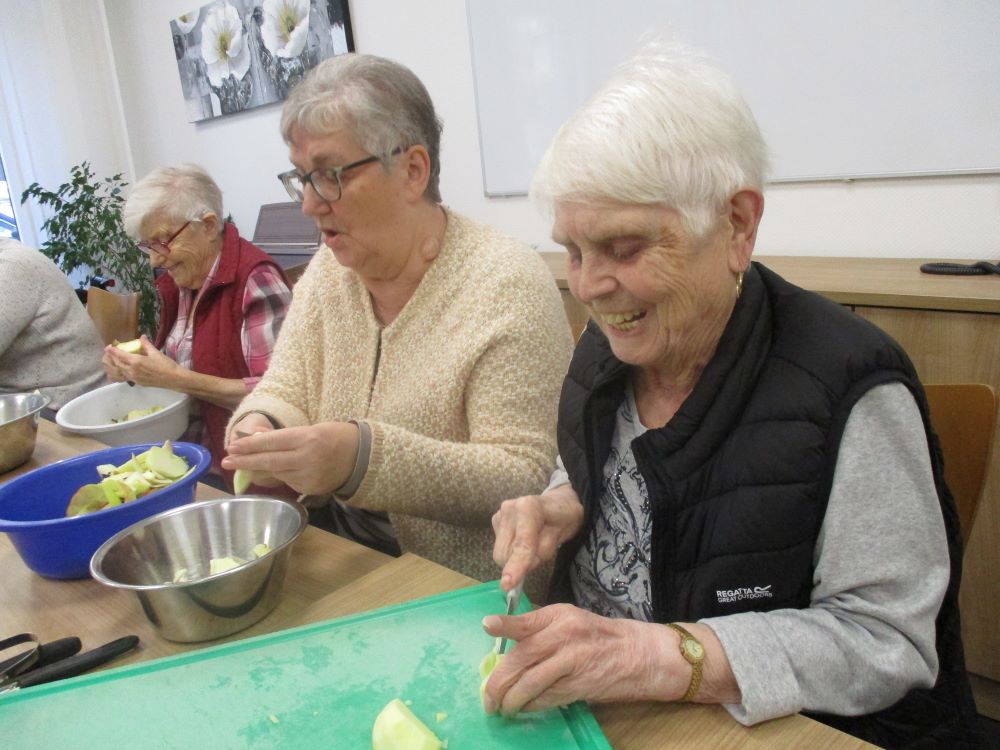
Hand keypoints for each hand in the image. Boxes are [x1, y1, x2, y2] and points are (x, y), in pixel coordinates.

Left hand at [102, 336, 181, 387]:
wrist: (173, 379)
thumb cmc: (166, 365)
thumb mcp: (156, 352)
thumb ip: (146, 345)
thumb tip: (141, 337)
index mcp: (136, 361)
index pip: (120, 355)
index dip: (113, 351)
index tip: (108, 347)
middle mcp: (132, 370)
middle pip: (116, 363)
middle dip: (110, 357)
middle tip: (109, 352)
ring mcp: (133, 378)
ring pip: (117, 372)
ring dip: (111, 366)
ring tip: (109, 361)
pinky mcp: (136, 382)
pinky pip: (122, 378)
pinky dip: (116, 374)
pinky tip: (115, 372)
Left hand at [222, 421, 359, 495]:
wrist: (361, 456)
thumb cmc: (334, 436)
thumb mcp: (309, 428)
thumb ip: (283, 435)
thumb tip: (255, 436)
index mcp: (307, 438)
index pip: (272, 442)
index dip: (250, 445)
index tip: (232, 447)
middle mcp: (307, 458)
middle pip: (269, 461)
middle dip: (245, 462)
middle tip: (226, 462)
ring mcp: (309, 475)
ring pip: (276, 473)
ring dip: (261, 469)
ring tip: (249, 463)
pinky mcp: (310, 488)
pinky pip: (288, 481)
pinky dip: (279, 475)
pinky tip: (279, 469)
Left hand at [482, 604, 678, 714]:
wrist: (638, 654)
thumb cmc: (598, 637)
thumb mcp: (570, 622)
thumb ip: (541, 630)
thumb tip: (507, 651)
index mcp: (560, 615)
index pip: (528, 620)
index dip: (506, 625)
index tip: (487, 625)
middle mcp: (565, 635)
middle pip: (523, 657)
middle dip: (500, 681)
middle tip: (488, 697)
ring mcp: (573, 660)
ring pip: (531, 683)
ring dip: (512, 700)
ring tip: (502, 708)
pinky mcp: (580, 684)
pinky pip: (547, 697)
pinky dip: (531, 705)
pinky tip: (524, 708)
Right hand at [492, 484, 583, 591]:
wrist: (559, 502)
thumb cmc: (564, 518)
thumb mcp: (562, 534)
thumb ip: (542, 550)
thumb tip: (521, 570)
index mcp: (528, 507)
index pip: (521, 543)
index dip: (516, 564)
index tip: (508, 584)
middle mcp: (509, 508)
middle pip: (505, 552)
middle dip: (520, 562)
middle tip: (539, 555)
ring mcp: (500, 513)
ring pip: (500, 553)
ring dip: (515, 557)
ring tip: (533, 544)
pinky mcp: (495, 520)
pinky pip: (500, 547)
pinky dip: (512, 550)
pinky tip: (524, 539)